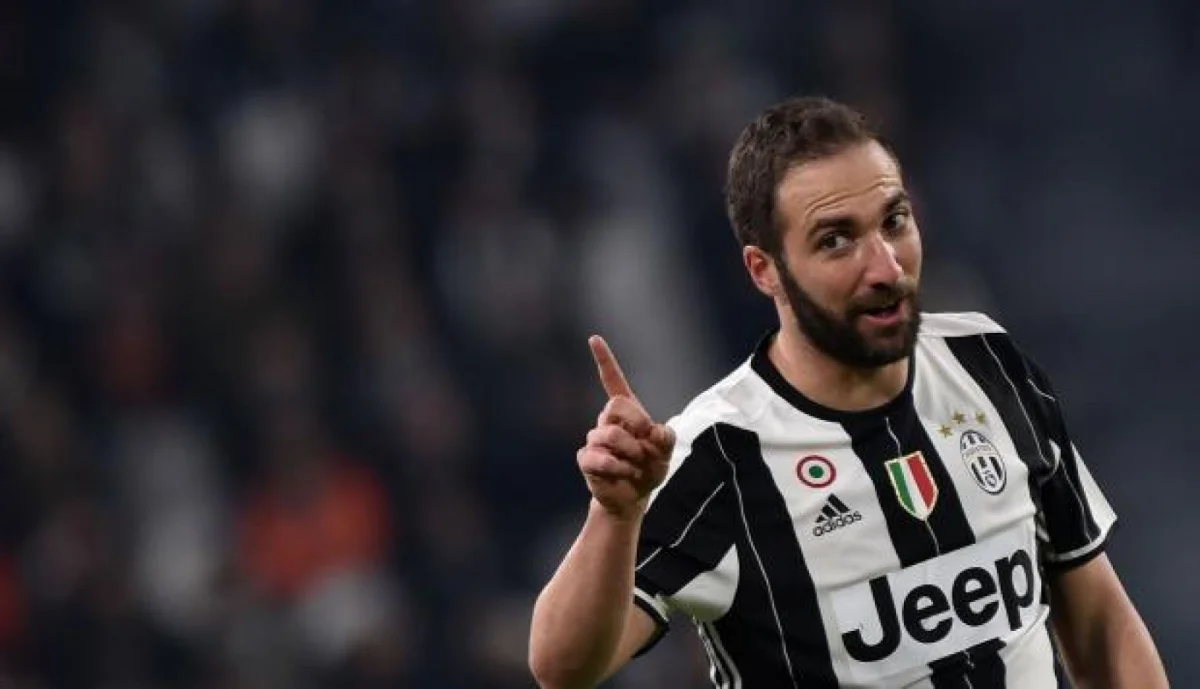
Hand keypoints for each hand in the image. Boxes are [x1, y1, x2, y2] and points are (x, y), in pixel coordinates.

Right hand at [578, 335, 674, 519]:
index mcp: (627, 412)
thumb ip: (666, 437)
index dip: (604, 360)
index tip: (594, 339)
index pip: (613, 381)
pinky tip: (624, 474)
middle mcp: (607, 421)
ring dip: (632, 453)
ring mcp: (595, 440)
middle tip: (646, 443)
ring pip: (609, 435)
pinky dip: (619, 468)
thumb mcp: (667, 451)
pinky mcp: (586, 459)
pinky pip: (599, 458)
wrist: (634, 497)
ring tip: (637, 466)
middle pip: (615, 405)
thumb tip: (651, 433)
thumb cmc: (650, 468)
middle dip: (637, 423)